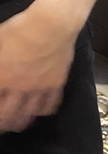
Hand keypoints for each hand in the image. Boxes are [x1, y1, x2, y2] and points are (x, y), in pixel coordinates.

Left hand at [0, 5, 76, 131]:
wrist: (51, 25)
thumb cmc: (19, 29)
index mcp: (2, 77)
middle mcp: (19, 88)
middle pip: (9, 114)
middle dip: (3, 123)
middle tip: (1, 127)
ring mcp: (39, 88)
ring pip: (29, 113)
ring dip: (21, 121)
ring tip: (18, 126)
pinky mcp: (56, 84)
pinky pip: (51, 103)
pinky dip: (44, 110)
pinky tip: (41, 111)